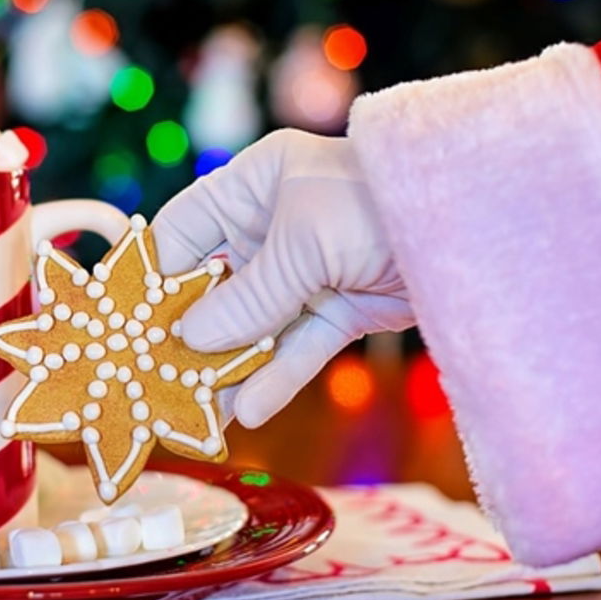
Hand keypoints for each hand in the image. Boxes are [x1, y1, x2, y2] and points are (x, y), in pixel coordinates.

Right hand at [152, 129, 414, 426]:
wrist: (477, 224)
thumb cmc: (379, 204)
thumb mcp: (304, 242)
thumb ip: (248, 296)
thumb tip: (188, 339)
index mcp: (253, 185)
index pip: (182, 232)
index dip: (153, 277)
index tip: (123, 326)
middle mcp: (273, 226)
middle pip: (213, 287)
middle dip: (186, 334)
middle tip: (152, 380)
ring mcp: (306, 270)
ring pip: (252, 325)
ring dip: (226, 368)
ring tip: (194, 413)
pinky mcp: (339, 307)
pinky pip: (296, 346)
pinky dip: (275, 377)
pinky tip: (247, 411)